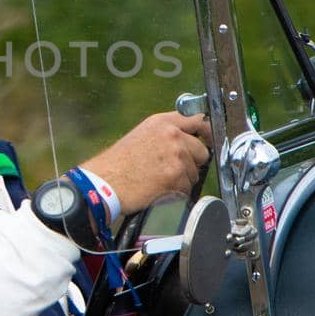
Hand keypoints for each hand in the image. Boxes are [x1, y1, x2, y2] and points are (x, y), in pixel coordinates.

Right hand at [79, 111, 210, 214]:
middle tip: (169, 170)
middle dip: (191, 163)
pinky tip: (157, 190)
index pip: (198, 121)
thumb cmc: (118, 163)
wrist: (105, 182)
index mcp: (163, 122)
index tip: (209, 141)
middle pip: (202, 151)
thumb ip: (167, 133)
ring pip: (194, 173)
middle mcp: (172, 136)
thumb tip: (192, 141)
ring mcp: (176, 156)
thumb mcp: (143, 135)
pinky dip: (176, 194)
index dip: (207, 133)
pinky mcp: (176, 177)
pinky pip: (187, 189)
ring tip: (157, 180)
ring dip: (182, 181)